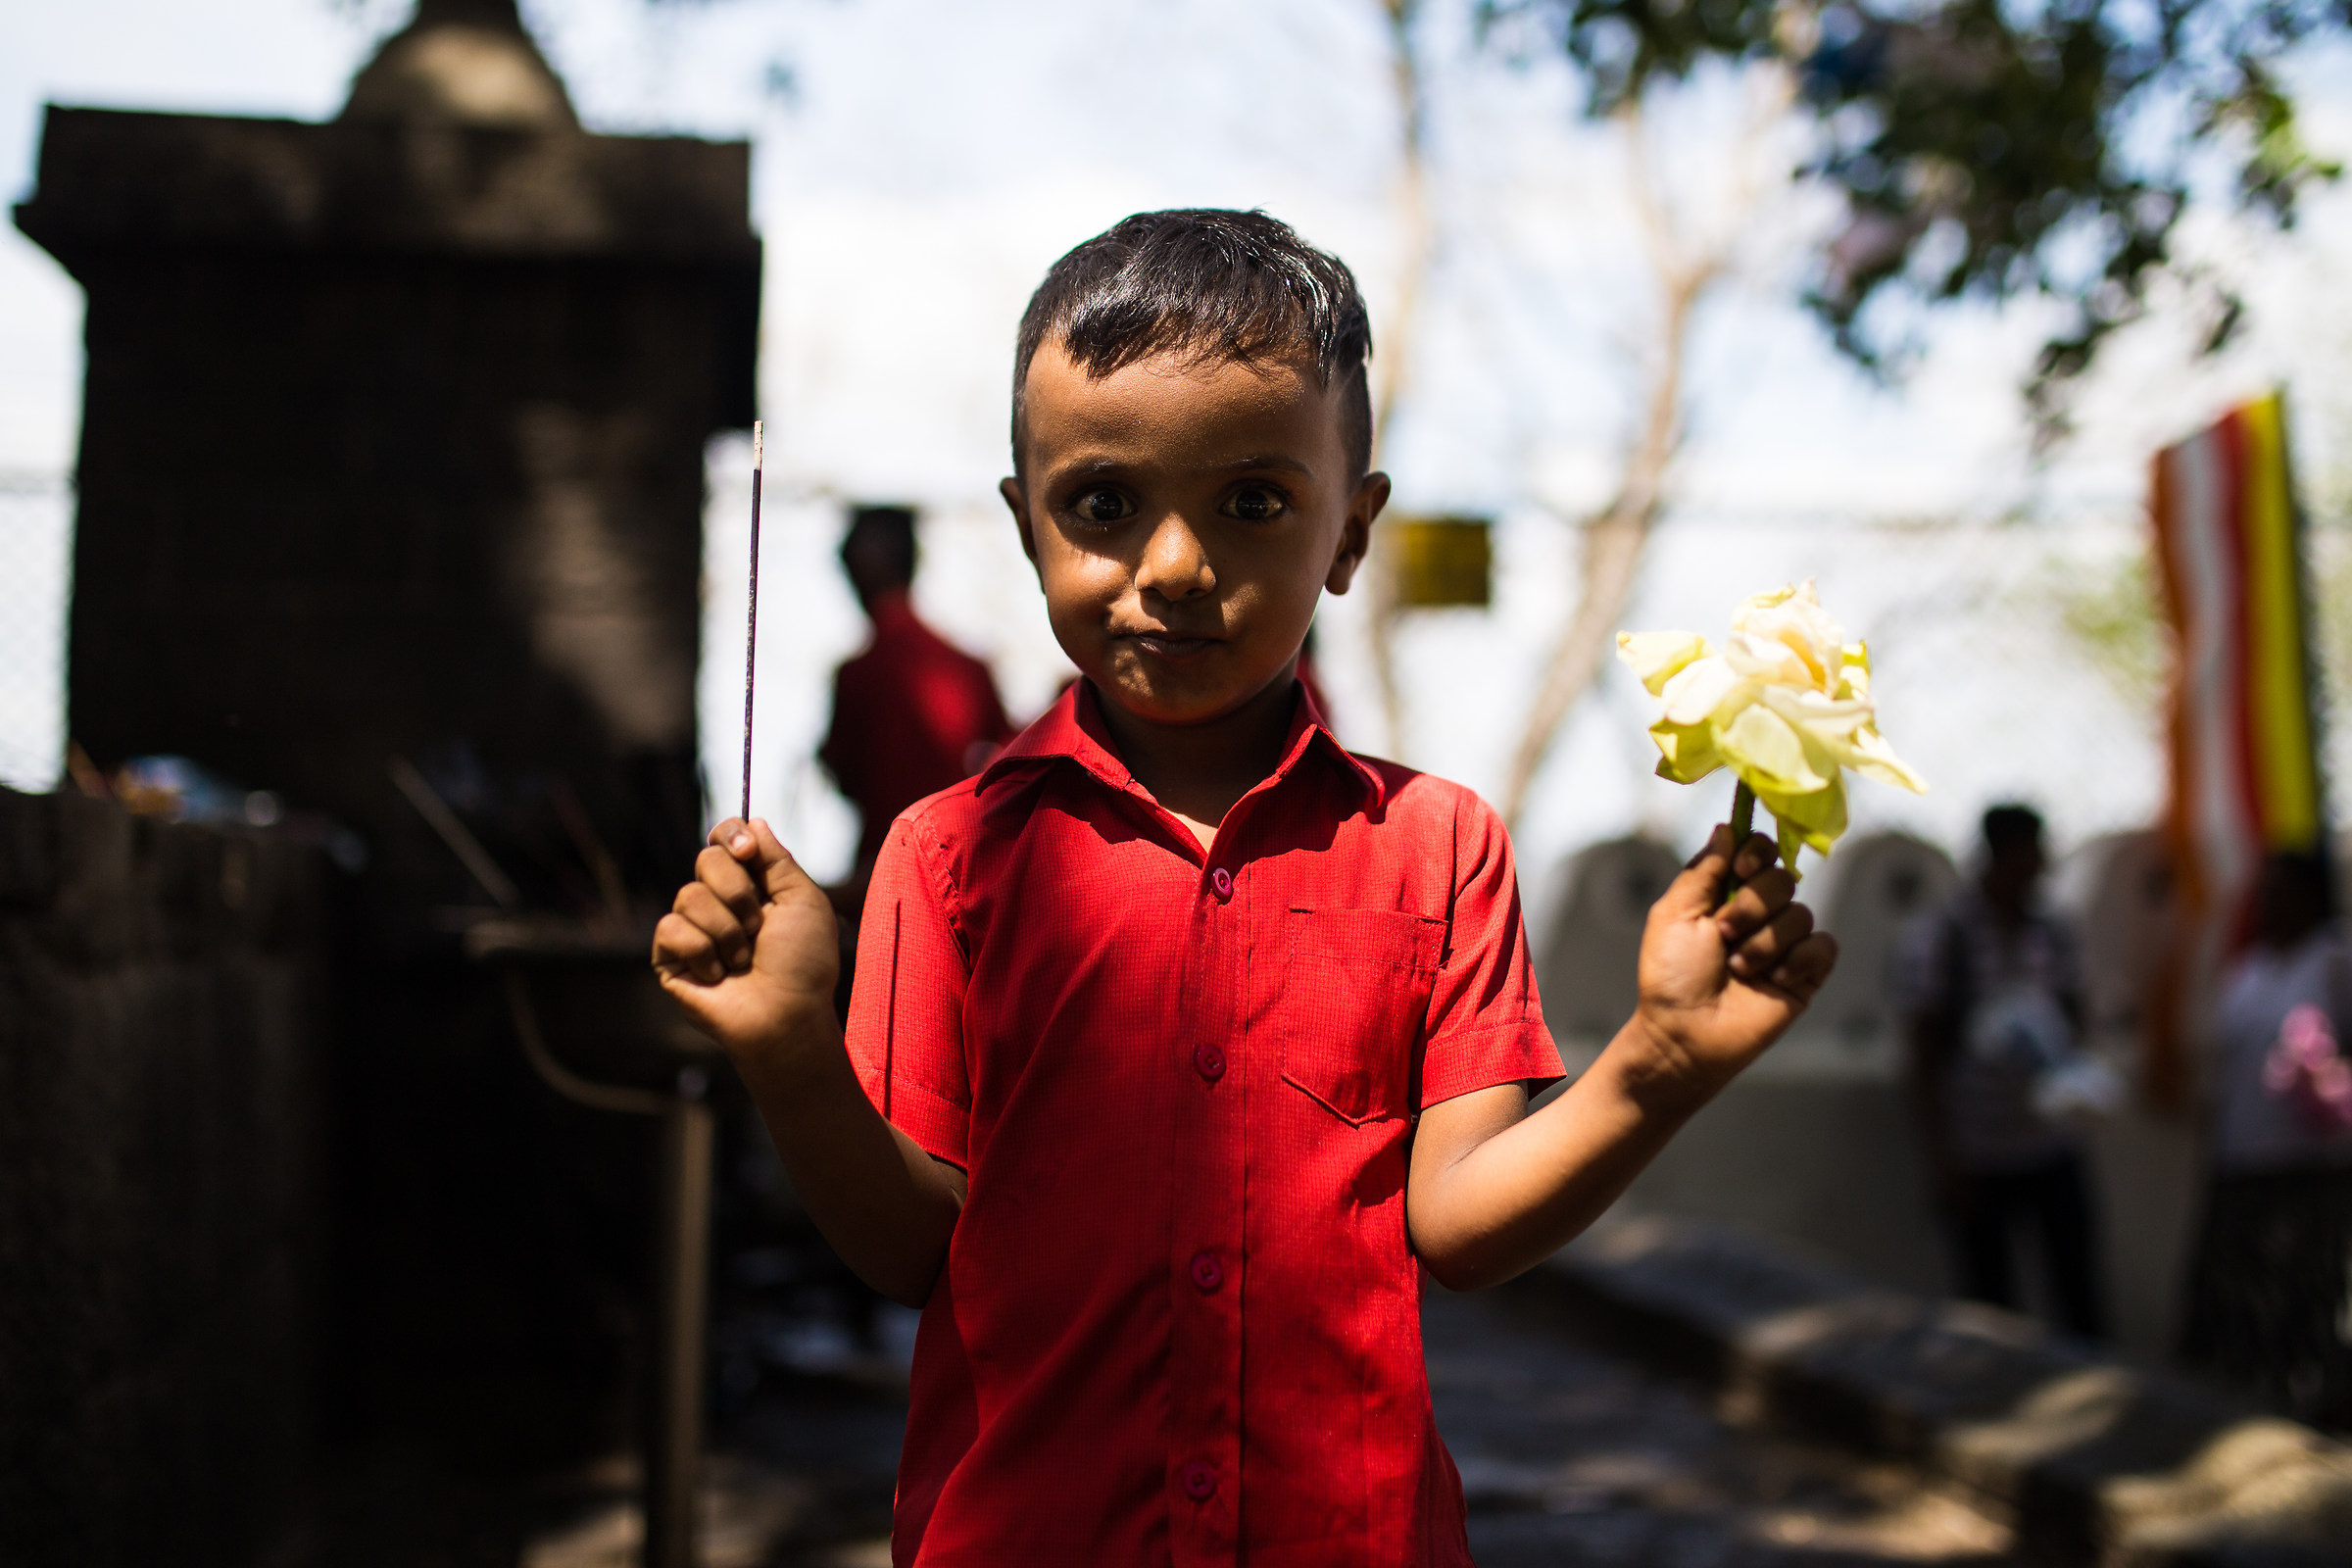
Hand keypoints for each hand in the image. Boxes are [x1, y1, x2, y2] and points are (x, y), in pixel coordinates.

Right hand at [652, 818, 841, 1058]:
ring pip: (689, 894)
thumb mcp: (804, 901)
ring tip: (743, 959)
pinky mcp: (669, 956)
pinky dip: (703, 951)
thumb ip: (778, 860)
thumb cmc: (804, 964)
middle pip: (706, 858)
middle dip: (738, 892)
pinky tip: (718, 975)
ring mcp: (693, 928)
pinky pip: (672, 927)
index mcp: (752, 885)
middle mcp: (719, 902)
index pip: (725, 839)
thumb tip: (753, 821)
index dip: (730, 836)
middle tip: (757, 926)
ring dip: (726, 930)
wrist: (786, 1015)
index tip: (746, 850)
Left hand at [1628, 826, 1838, 1103]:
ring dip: (1764, 942)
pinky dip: (1797, 961)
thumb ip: (1704, 869)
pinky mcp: (1806, 973)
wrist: (1685, 1033)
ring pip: (1800, 913)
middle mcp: (1760, 913)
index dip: (1757, 853)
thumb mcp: (1675, 914)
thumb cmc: (1671, 976)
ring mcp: (1785, 943)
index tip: (1740, 869)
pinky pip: (1823, 946)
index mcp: (1726, 893)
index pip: (1760, 851)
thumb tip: (1726, 828)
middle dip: (1752, 905)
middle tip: (1724, 934)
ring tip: (1738, 970)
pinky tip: (1772, 980)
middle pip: (1783, 877)